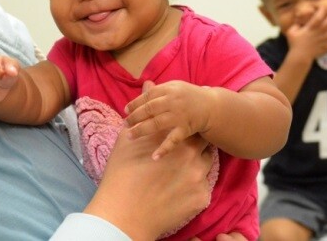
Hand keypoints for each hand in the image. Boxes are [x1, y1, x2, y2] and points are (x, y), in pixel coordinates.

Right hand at [86, 130, 212, 239]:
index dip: (183, 127)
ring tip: (181, 171)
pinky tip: (179, 189)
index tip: (178, 132)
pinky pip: (204, 186)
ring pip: (206, 163)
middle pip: (202, 141)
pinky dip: (194, 185)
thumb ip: (140, 124)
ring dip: (197, 163)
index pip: (188, 124)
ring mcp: (200, 176)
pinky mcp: (202, 197)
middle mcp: (191, 153)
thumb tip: (143, 112)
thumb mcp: (125, 141)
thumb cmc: (120, 175)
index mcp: (172, 136)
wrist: (124, 213)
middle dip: (194, 144)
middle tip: (182, 152)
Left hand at [124, 80, 210, 159]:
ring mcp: (179, 116)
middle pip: (149, 110)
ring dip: (141, 130)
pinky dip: (164, 149)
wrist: (212, 107)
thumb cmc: (190, 96)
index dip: (135, 103)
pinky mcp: (185, 129)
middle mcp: (172, 102)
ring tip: (129, 136)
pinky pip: (173, 140)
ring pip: (156, 124)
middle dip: (134, 117)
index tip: (125, 111)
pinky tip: (154, 157)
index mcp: (168, 90)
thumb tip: (143, 87)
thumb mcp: (175, 87)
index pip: (147, 96)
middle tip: (124, 124)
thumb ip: (159, 89)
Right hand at [285, 7, 326, 61]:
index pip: (317, 18)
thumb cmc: (295, 43)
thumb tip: (299, 17)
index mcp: (310, 29)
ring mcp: (323, 41)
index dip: (321, 11)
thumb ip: (296, 24)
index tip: (324, 6)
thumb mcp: (292, 32)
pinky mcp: (326, 47)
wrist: (299, 56)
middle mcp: (318, 33)